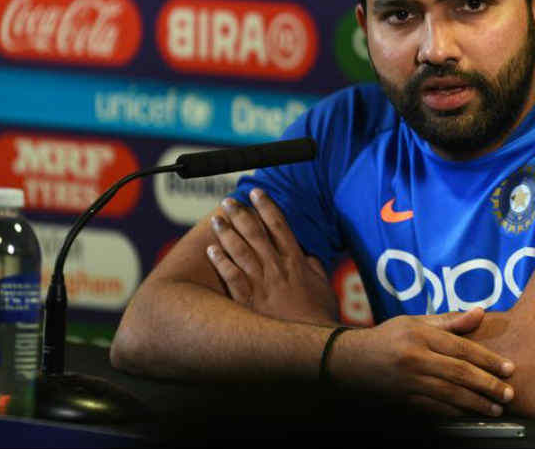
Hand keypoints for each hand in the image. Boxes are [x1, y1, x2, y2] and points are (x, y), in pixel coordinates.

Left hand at [206, 188, 338, 324]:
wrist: (310, 342)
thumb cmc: (320, 316)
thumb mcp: (323, 286)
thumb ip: (314, 267)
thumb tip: (308, 255)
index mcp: (296, 261)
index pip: (279, 225)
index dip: (267, 206)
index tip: (257, 193)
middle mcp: (276, 268)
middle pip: (255, 233)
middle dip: (241, 214)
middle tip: (228, 201)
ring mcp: (261, 284)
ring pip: (240, 251)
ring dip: (227, 233)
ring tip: (216, 220)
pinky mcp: (248, 302)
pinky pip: (231, 277)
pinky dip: (221, 262)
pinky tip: (211, 250)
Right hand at [329, 308, 515, 417]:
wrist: (351, 361)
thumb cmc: (389, 337)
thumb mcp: (416, 322)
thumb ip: (449, 321)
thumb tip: (480, 312)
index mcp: (420, 336)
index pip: (461, 348)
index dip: (488, 360)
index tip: (509, 368)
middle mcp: (415, 359)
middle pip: (459, 374)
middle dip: (487, 385)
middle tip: (508, 394)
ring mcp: (408, 382)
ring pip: (449, 395)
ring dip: (476, 403)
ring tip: (496, 408)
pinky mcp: (404, 399)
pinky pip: (434, 408)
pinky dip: (455, 412)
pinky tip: (471, 414)